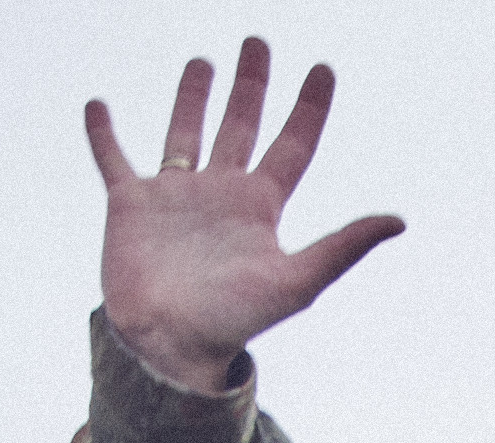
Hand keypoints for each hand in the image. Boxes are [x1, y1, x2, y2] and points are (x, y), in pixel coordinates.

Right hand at [87, 40, 399, 395]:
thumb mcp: (295, 282)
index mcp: (258, 207)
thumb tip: (398, 220)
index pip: (293, 145)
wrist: (169, 347)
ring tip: (202, 61)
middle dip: (252, 85)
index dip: (309, 108)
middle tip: (257, 43)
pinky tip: (97, 105)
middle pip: (241, 126)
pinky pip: (114, 159)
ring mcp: (174, 197)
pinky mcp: (130, 205)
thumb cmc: (233, 322)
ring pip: (186, 132)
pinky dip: (103, 133)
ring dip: (193, 97)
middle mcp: (219, 194)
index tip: (323, 69)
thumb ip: (342, 248)